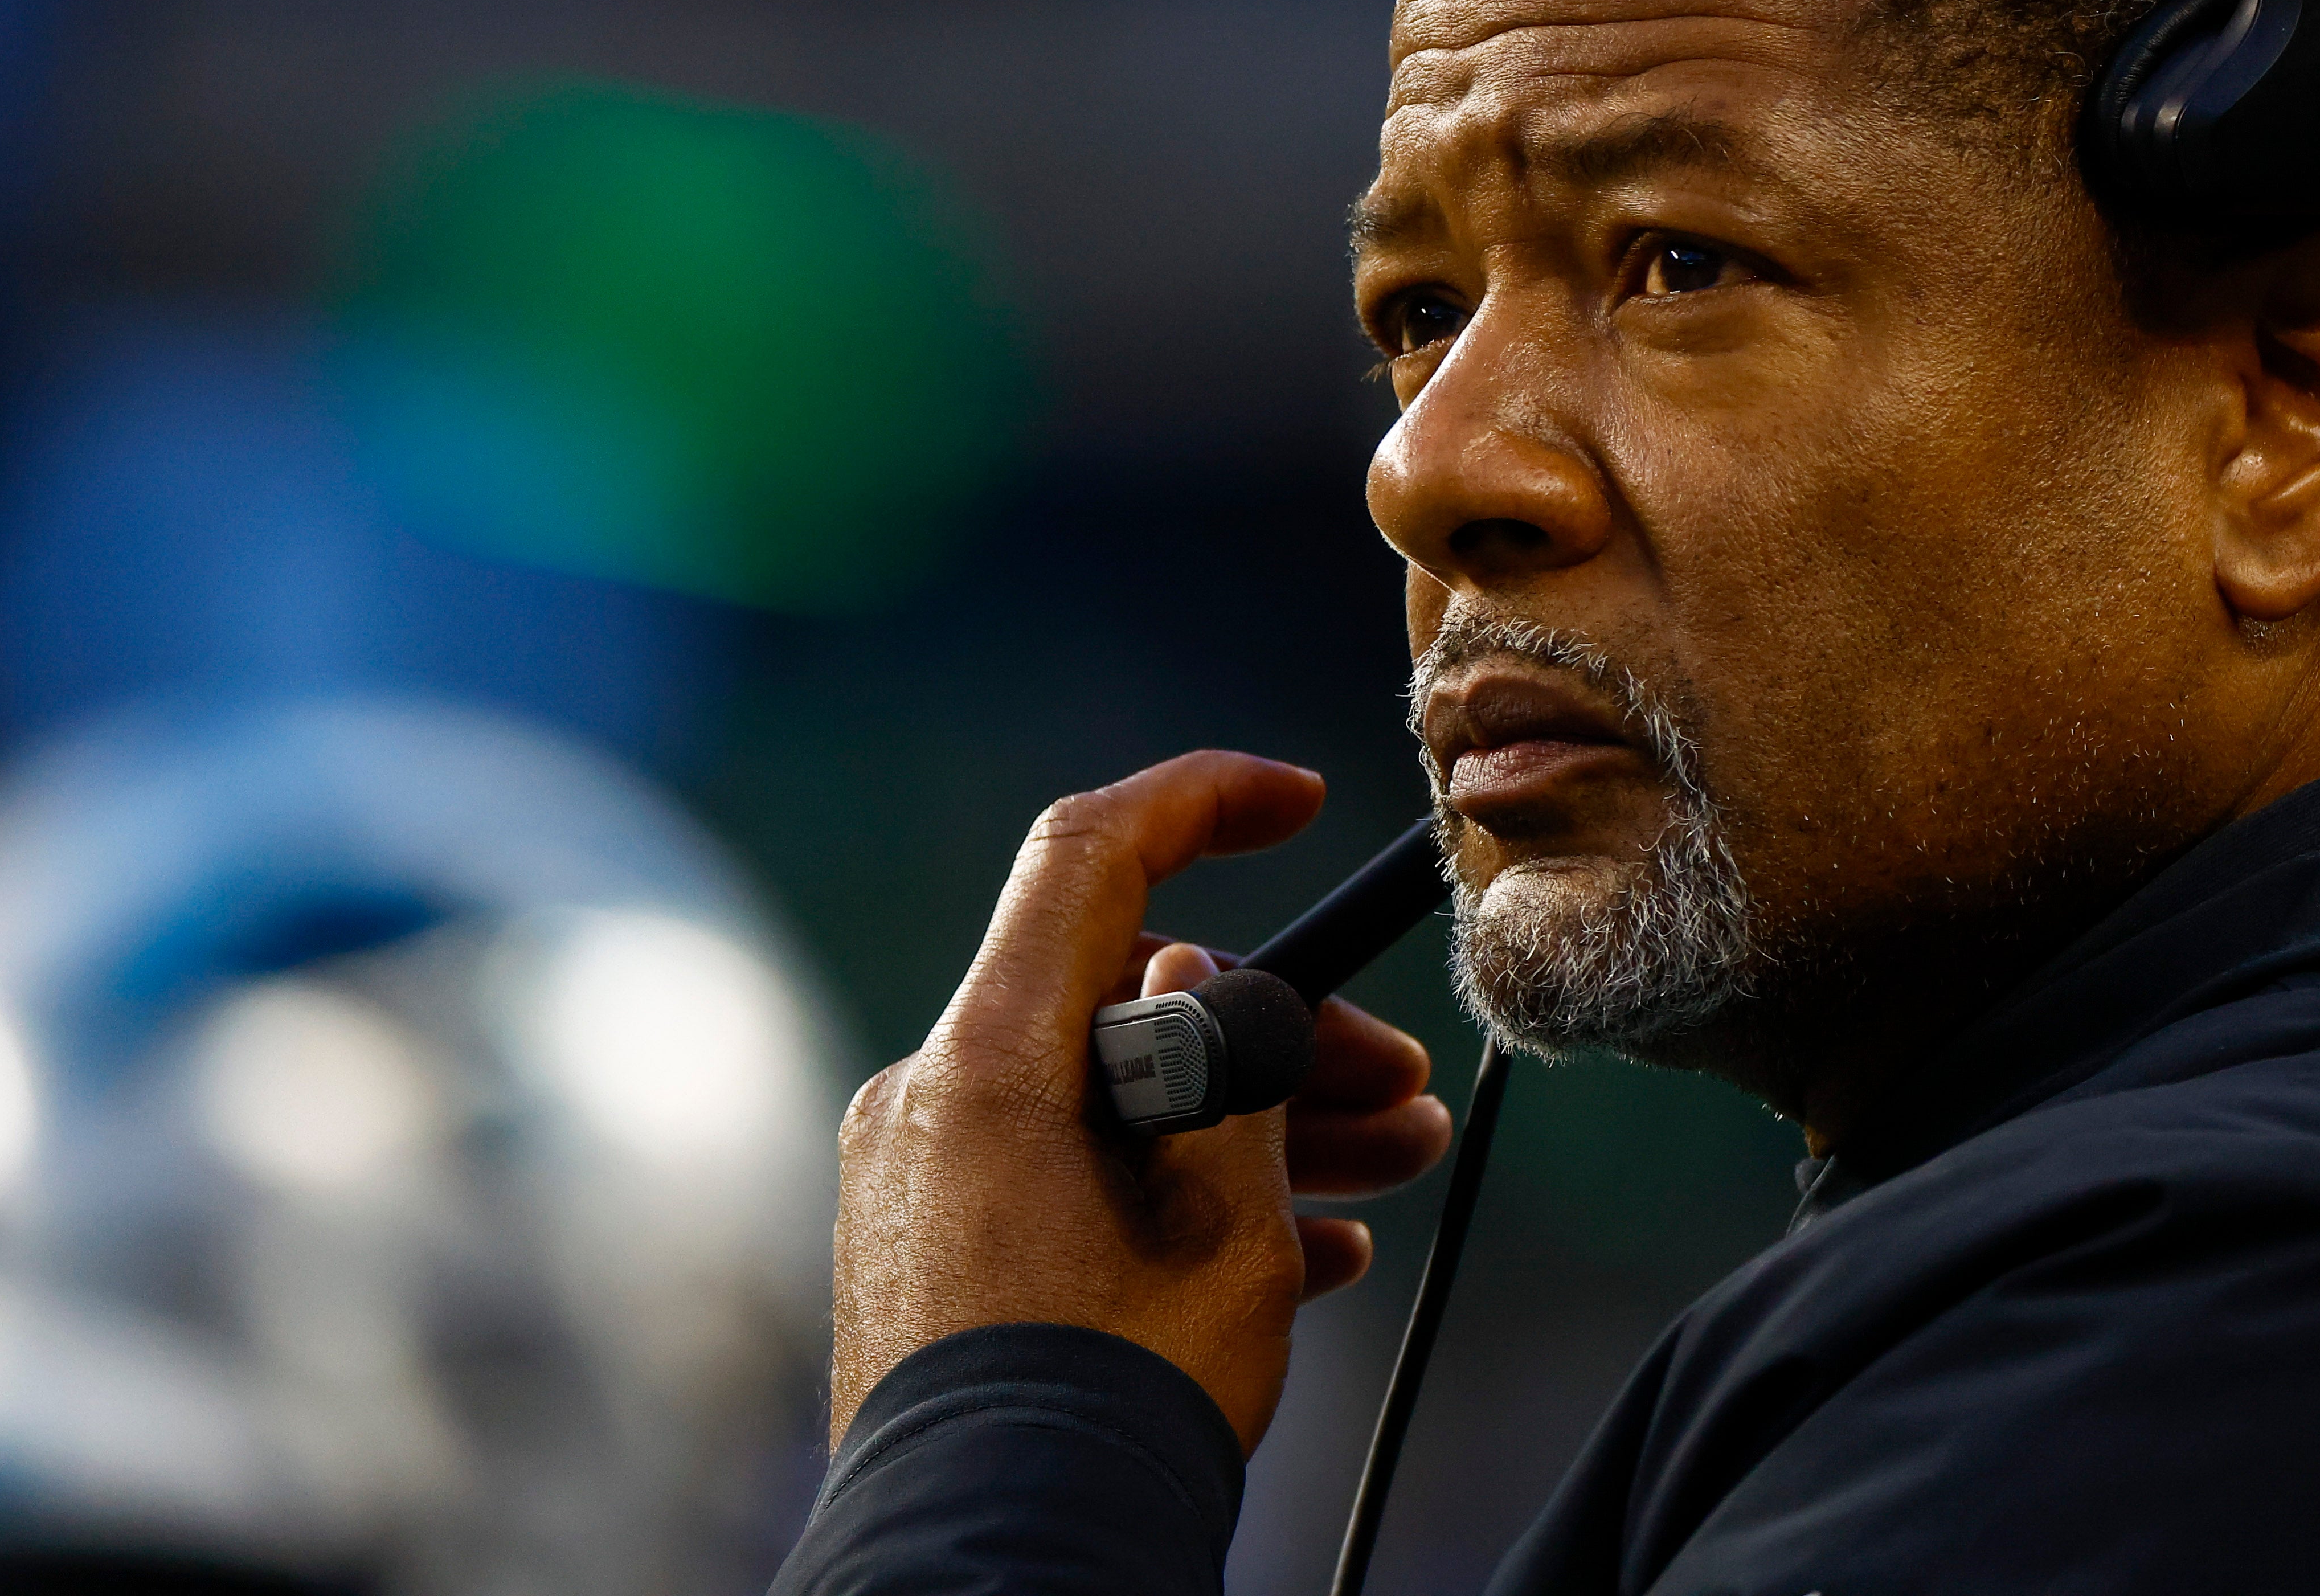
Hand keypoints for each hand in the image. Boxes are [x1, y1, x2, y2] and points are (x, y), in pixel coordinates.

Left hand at [829, 752, 1453, 1451]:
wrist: (1004, 1565)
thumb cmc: (1113, 1394)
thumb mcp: (1223, 1218)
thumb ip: (1226, 1068)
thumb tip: (1204, 976)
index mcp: (984, 1064)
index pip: (1086, 855)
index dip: (1201, 801)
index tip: (1295, 800)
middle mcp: (929, 1105)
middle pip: (1120, 999)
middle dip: (1277, 1028)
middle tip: (1395, 1079)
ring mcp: (924, 1186)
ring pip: (1111, 1098)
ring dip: (1254, 1120)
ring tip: (1394, 1163)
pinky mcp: (936, 1260)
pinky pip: (1071, 1180)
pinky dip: (1180, 1189)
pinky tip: (1314, 1243)